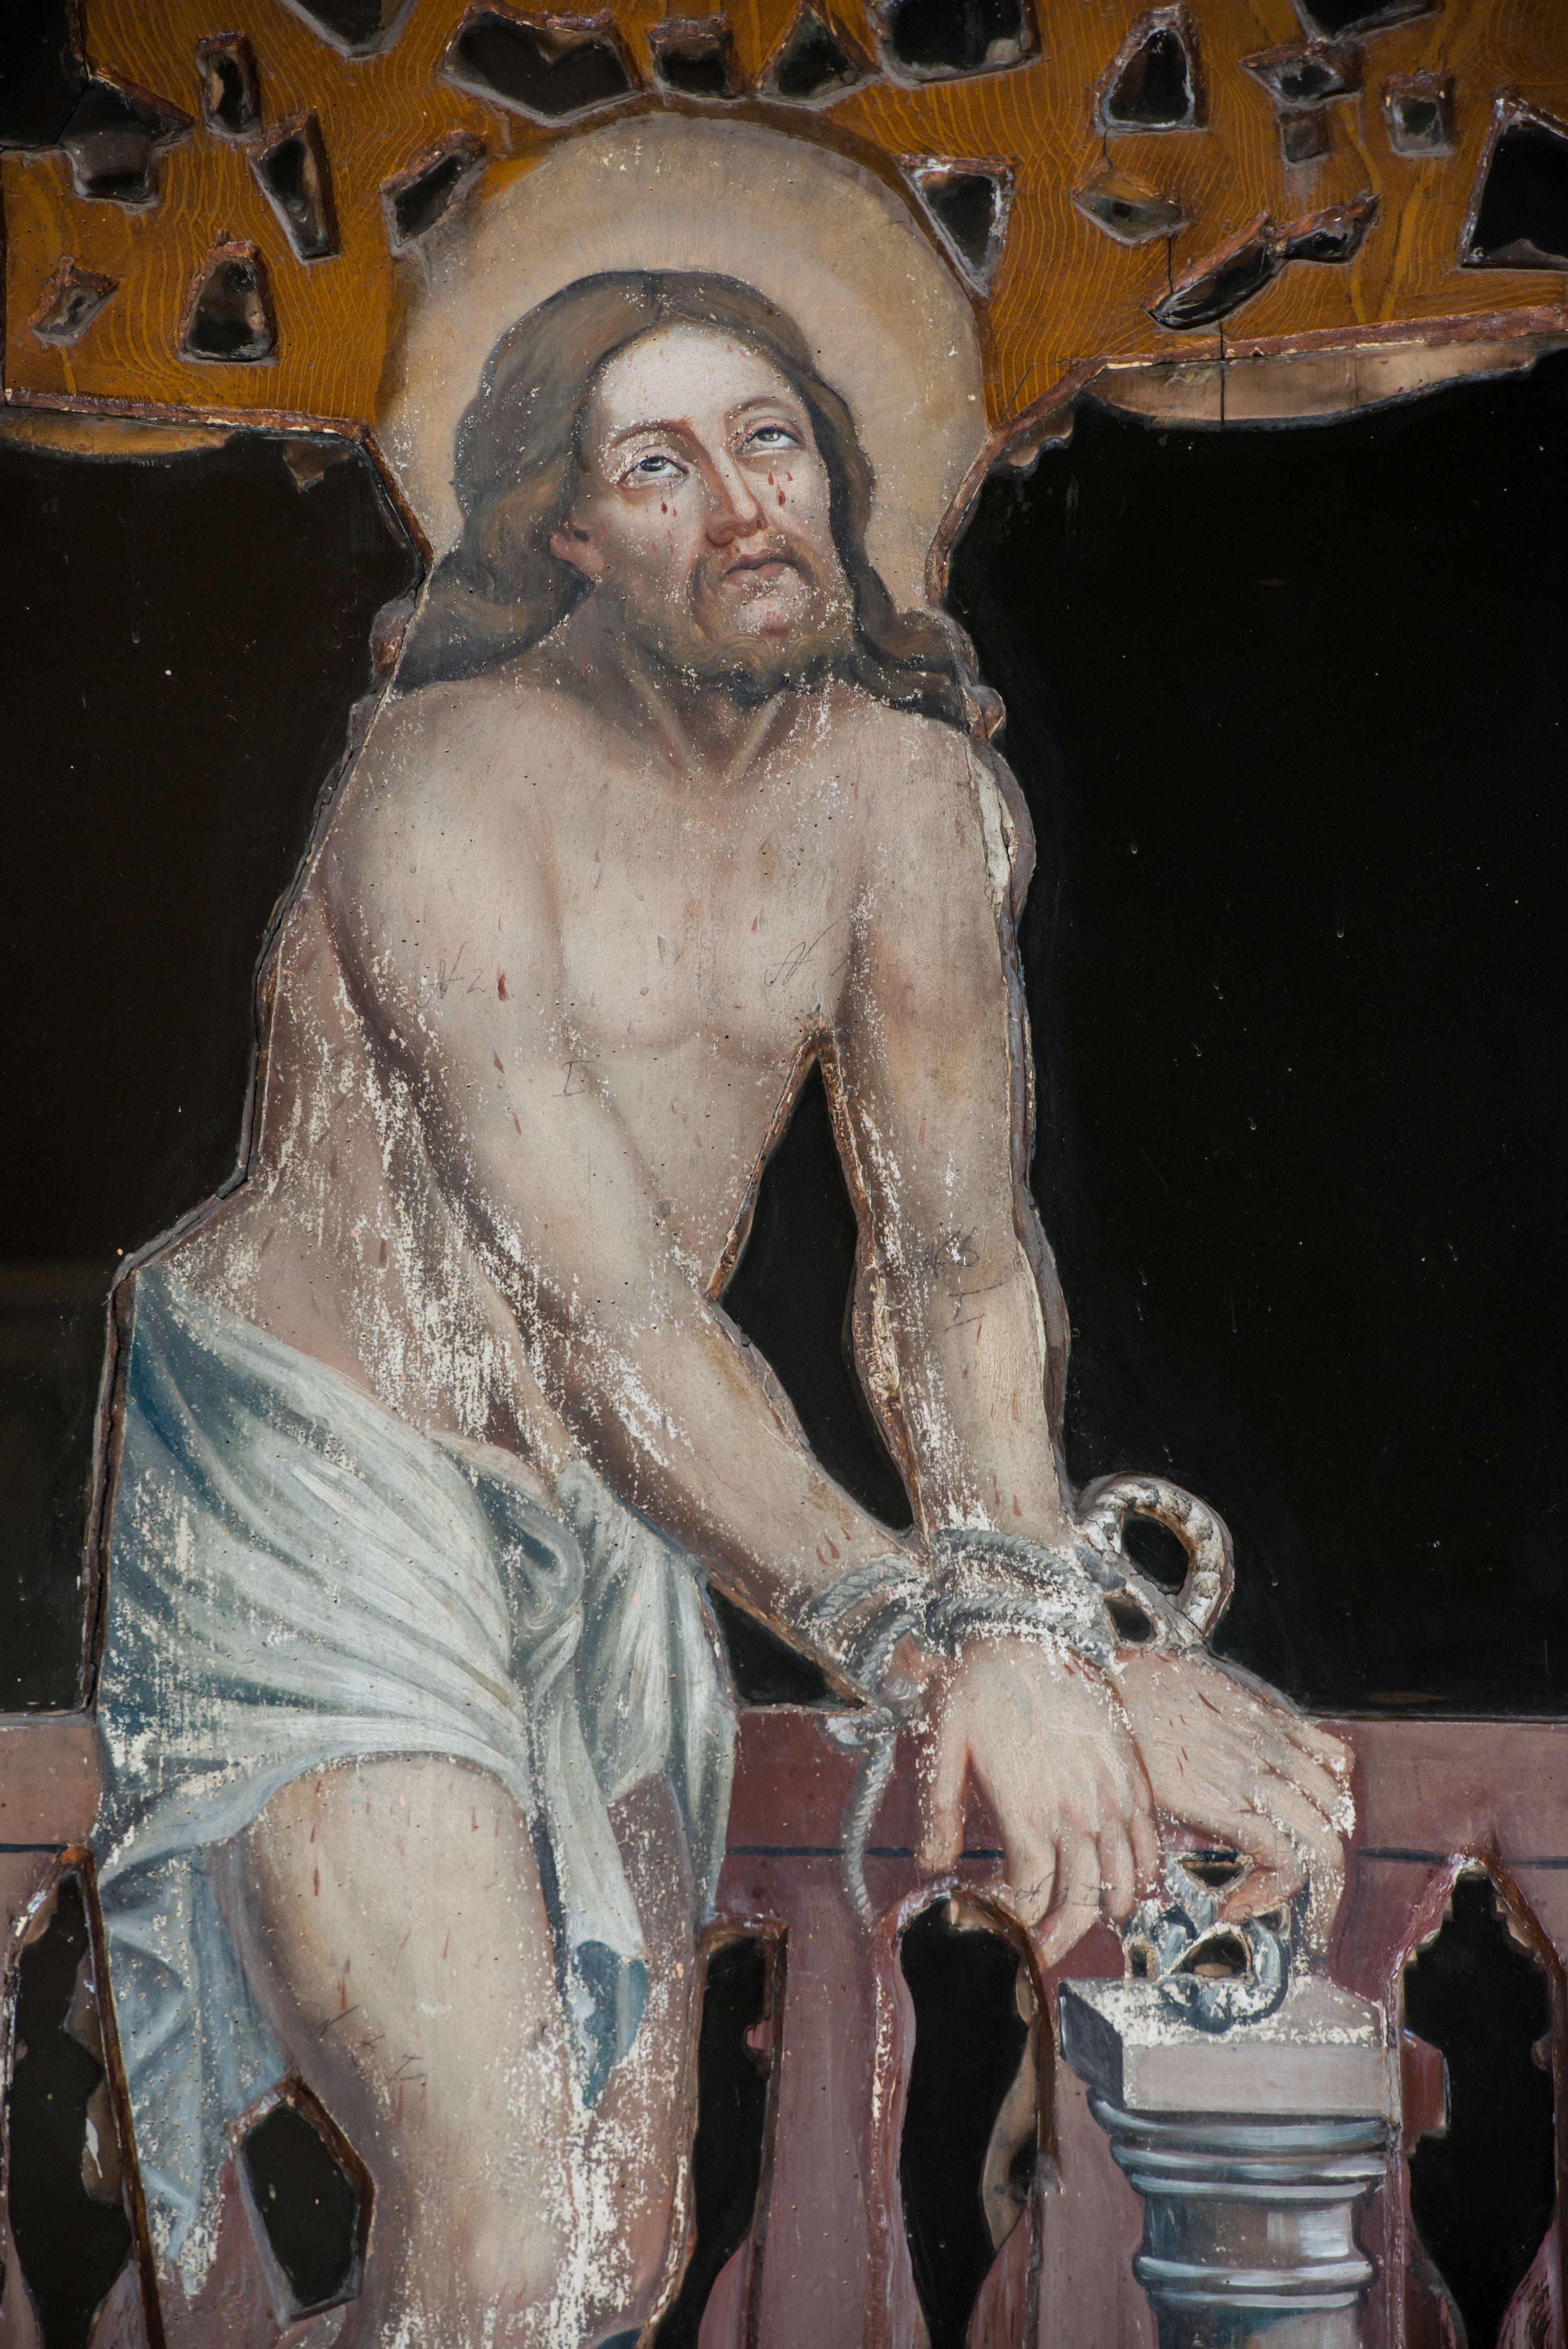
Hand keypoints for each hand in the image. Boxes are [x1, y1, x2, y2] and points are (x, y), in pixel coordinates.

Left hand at [914, 1637, 1160, 1964]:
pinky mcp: (1133, 1771)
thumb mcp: (942, 1746)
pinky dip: (1145, 1870)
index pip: (1030, 1899)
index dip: (1012, 1925)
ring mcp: (1112, 1794)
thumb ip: (937, 1812)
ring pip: (1124, 1880)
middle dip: (1060, 1939)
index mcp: (1028, 1814)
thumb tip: (932, 1866)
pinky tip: (1128, 1879)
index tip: (996, 1925)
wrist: (1029, 1623)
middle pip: (1081, 1904)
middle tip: (1038, 1951)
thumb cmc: (979, 1682)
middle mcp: (1076, 1814)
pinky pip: (1151, 1838)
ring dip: (1106, 1911)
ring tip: (1082, 1920)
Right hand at [1112, 1647, 1353, 1940]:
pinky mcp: (1227, 1803)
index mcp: (1268, 1720)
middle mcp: (1272, 1747)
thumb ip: (1230, 1720)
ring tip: (1276, 1904)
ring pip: (1322, 1840)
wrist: (1110, 1688)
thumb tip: (1225, 1756)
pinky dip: (1273, 1888)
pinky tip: (1238, 1902)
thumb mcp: (1202, 1688)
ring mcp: (1254, 1775)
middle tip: (1302, 1888)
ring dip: (1309, 1883)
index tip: (1304, 1829)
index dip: (1331, 1802)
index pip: (1337, 1763)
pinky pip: (1283, 1857)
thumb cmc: (1140, 1688)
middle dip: (1326, 1858)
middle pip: (1337, 1810)